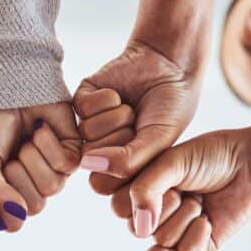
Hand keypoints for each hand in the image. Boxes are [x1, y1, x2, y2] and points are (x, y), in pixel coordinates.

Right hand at [0, 103, 80, 229]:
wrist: (9, 87)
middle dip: (18, 176)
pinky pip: (65, 164)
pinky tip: (40, 129)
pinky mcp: (74, 153)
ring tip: (25, 139)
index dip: (4, 201)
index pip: (14, 221)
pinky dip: (48, 143)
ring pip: (51, 186)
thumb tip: (15, 217)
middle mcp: (35, 187)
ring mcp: (56, 172)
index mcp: (11, 194)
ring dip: (33, 157)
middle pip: (35, 206)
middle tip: (11, 154)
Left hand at [75, 41, 202, 187]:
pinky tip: (119, 94)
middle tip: (139, 125)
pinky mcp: (81, 102)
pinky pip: (84, 108)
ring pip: (87, 134)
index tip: (148, 149)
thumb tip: (87, 163)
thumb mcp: (159, 142)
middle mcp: (100, 152)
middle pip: (92, 161)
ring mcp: (89, 128)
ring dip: (117, 117)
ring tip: (132, 109)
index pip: (103, 185)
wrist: (169, 66)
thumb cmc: (169, 109)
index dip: (125, 167)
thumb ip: (129, 161)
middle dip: (121, 140)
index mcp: (118, 170)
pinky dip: (107, 99)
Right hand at [108, 129, 250, 250]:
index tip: (165, 174)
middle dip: (166, 204)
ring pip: (162, 239)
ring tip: (200, 199)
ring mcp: (173, 232)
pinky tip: (209, 216)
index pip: (120, 207)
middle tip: (187, 188)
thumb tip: (137, 226)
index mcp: (140, 192)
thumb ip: (144, 189)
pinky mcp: (194, 247)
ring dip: (185, 215)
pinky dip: (199, 231)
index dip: (142, 192)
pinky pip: (185, 250)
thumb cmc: (209, 157)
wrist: (249, 165)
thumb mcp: (169, 163)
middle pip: (139, 227)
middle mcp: (152, 214)